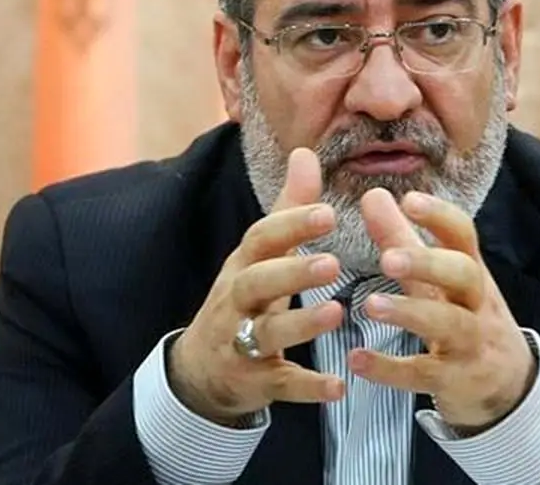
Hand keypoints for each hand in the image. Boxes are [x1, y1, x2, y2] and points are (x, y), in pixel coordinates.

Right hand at [168, 148, 346, 424]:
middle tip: (332, 262)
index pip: (261, 238)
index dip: (291, 225)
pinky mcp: (254, 381)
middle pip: (257, 283)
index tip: (327, 212)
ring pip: (266, 332)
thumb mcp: (259, 255)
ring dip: (301, 324)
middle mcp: (237, 301)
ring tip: (336, 312)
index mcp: (244, 265)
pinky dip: (308, 387)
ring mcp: (241, 342)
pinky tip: (338, 387)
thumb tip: (305, 152)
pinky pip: (280, 384)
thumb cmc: (243, 300)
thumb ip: (288, 208)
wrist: (201, 369)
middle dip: (291, 272)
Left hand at [348, 188, 534, 430]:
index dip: (440, 216)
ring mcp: (470, 343)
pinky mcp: (455, 380)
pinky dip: (390, 370)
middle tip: (387, 258)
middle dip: (428, 264)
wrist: (508, 384)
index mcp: (469, 271)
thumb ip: (402, 238)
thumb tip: (373, 195)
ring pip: (449, 324)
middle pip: (464, 276)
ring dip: (410, 313)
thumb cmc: (464, 315)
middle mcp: (476, 303)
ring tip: (370, 305)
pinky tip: (357, 359)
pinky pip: (424, 374)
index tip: (410, 200)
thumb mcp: (439, 279)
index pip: (464, 236)